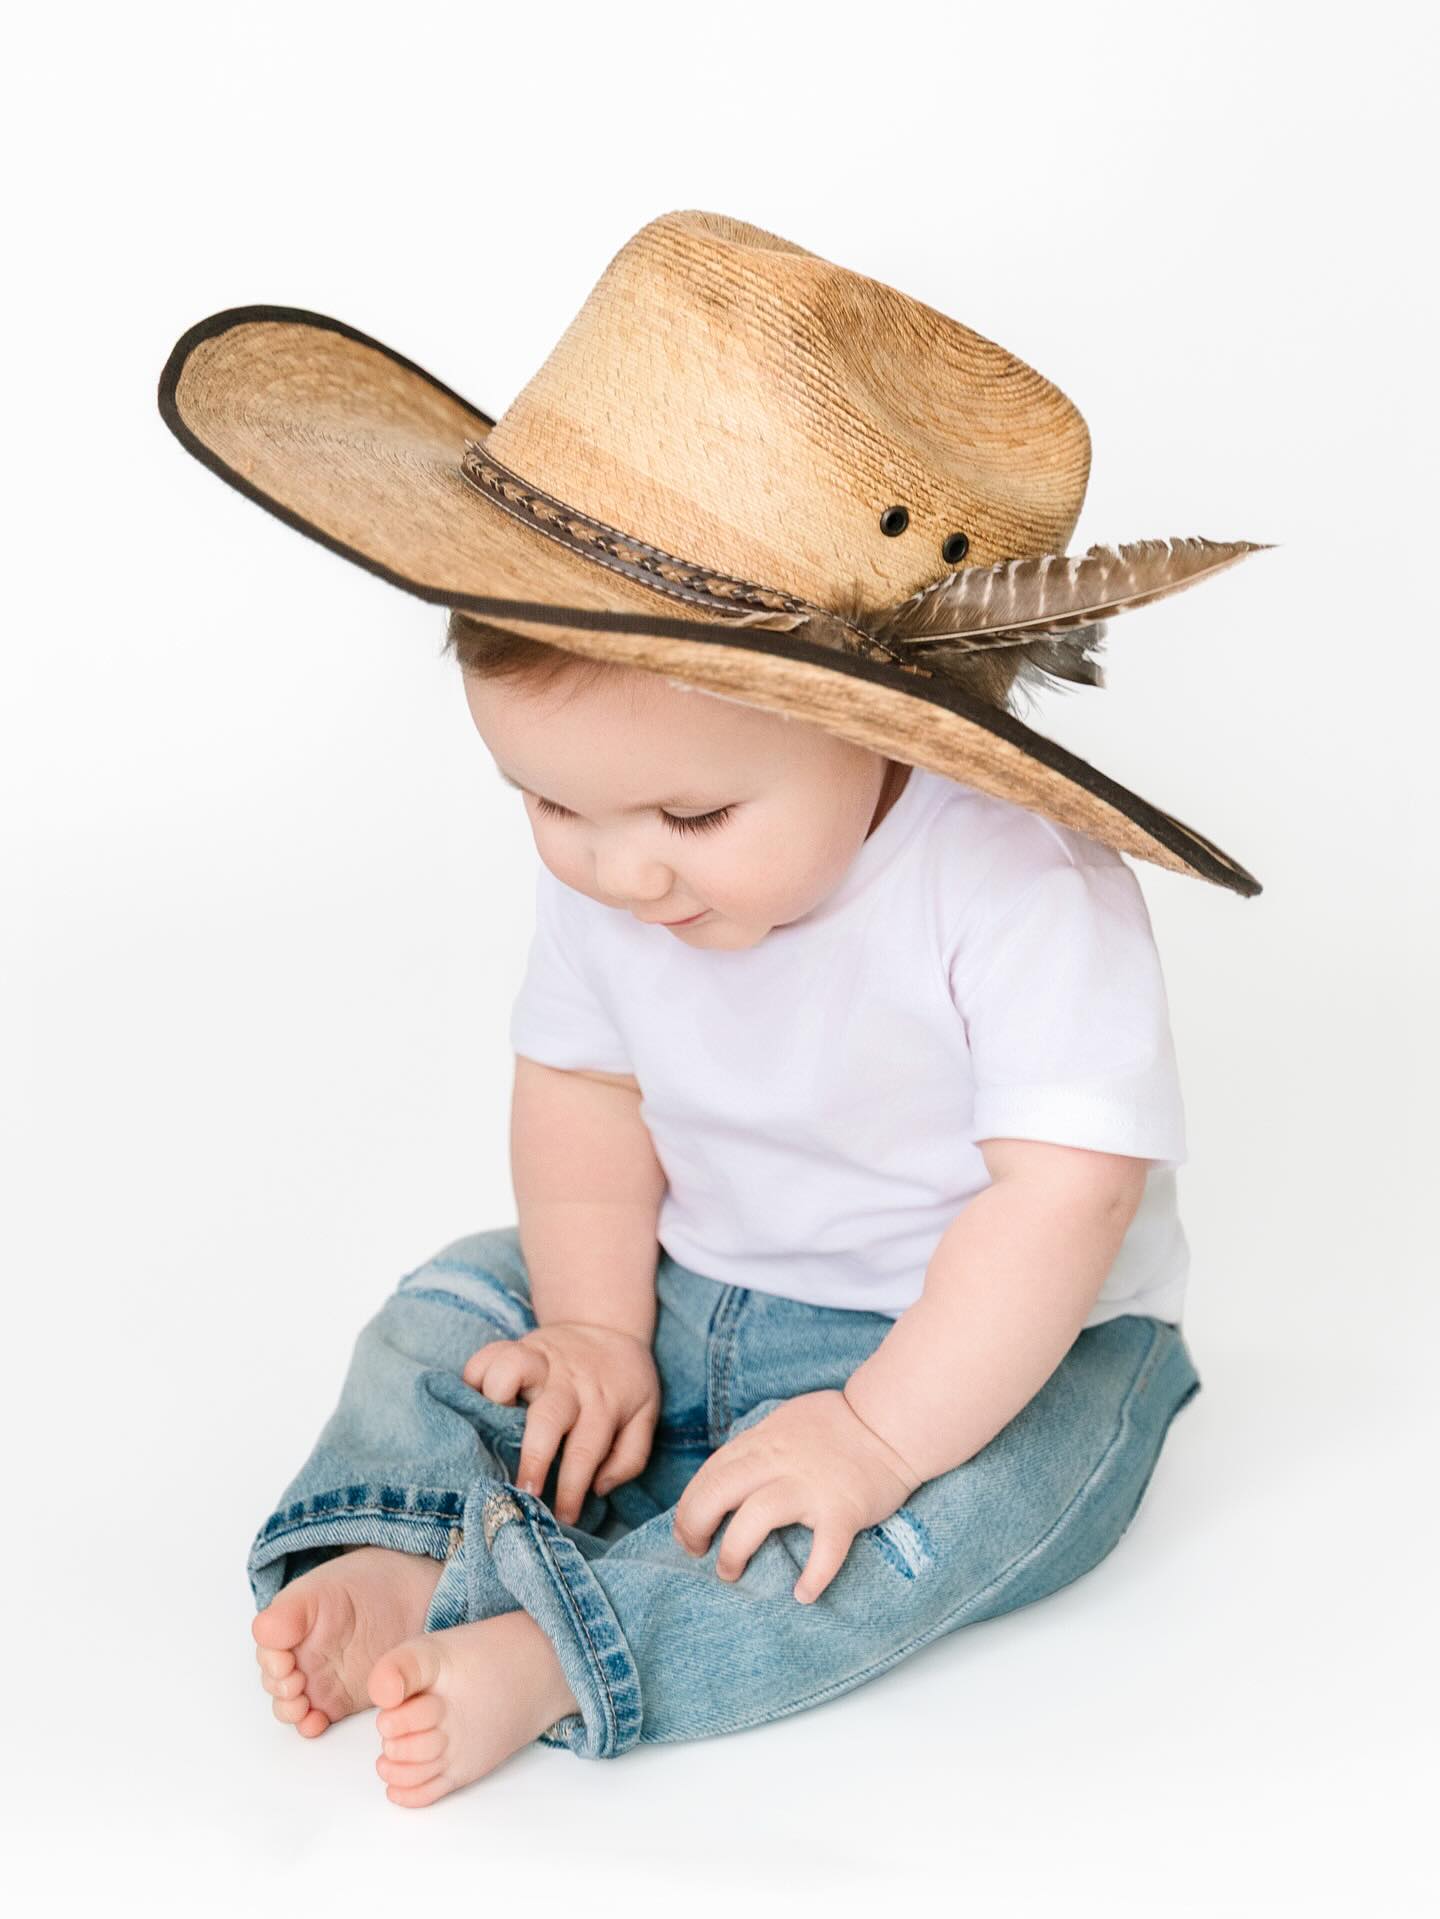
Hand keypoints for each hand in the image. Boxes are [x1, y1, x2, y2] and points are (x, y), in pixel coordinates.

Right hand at [462, 1323, 660, 1526]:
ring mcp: (540, 1359)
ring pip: (512, 1367)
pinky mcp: (516, 1346)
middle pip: (548, 1417)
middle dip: (534, 1457)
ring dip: (496, 1394)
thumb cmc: (623, 1380)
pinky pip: (486, 1355)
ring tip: (487, 1426)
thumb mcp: (645, 1412)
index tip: (563, 1517)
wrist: (607, 1322)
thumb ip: (630, 1455)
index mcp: (601, 1403)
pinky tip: (474, 1400)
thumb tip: (599, 1488)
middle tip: (523, 1491)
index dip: (572, 1488)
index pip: (586, 1451)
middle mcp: (568, 1382)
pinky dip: (475, 1376)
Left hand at [672, 1389, 922, 1603]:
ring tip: (729, 1572)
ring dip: (734, 1550)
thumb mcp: (783, 1422)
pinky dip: (813, 1576)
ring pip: (755, 1518)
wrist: (890, 1423)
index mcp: (762, 1442)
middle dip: (694, 1525)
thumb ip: (755, 1447)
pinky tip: (803, 1594)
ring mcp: (811, 1486)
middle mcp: (779, 1462)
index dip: (689, 1506)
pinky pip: (825, 1549)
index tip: (686, 1530)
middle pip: (718, 1492)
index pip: (709, 1474)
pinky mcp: (843, 1509)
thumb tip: (725, 1475)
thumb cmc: (837, 1424)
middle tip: (696, 1551)